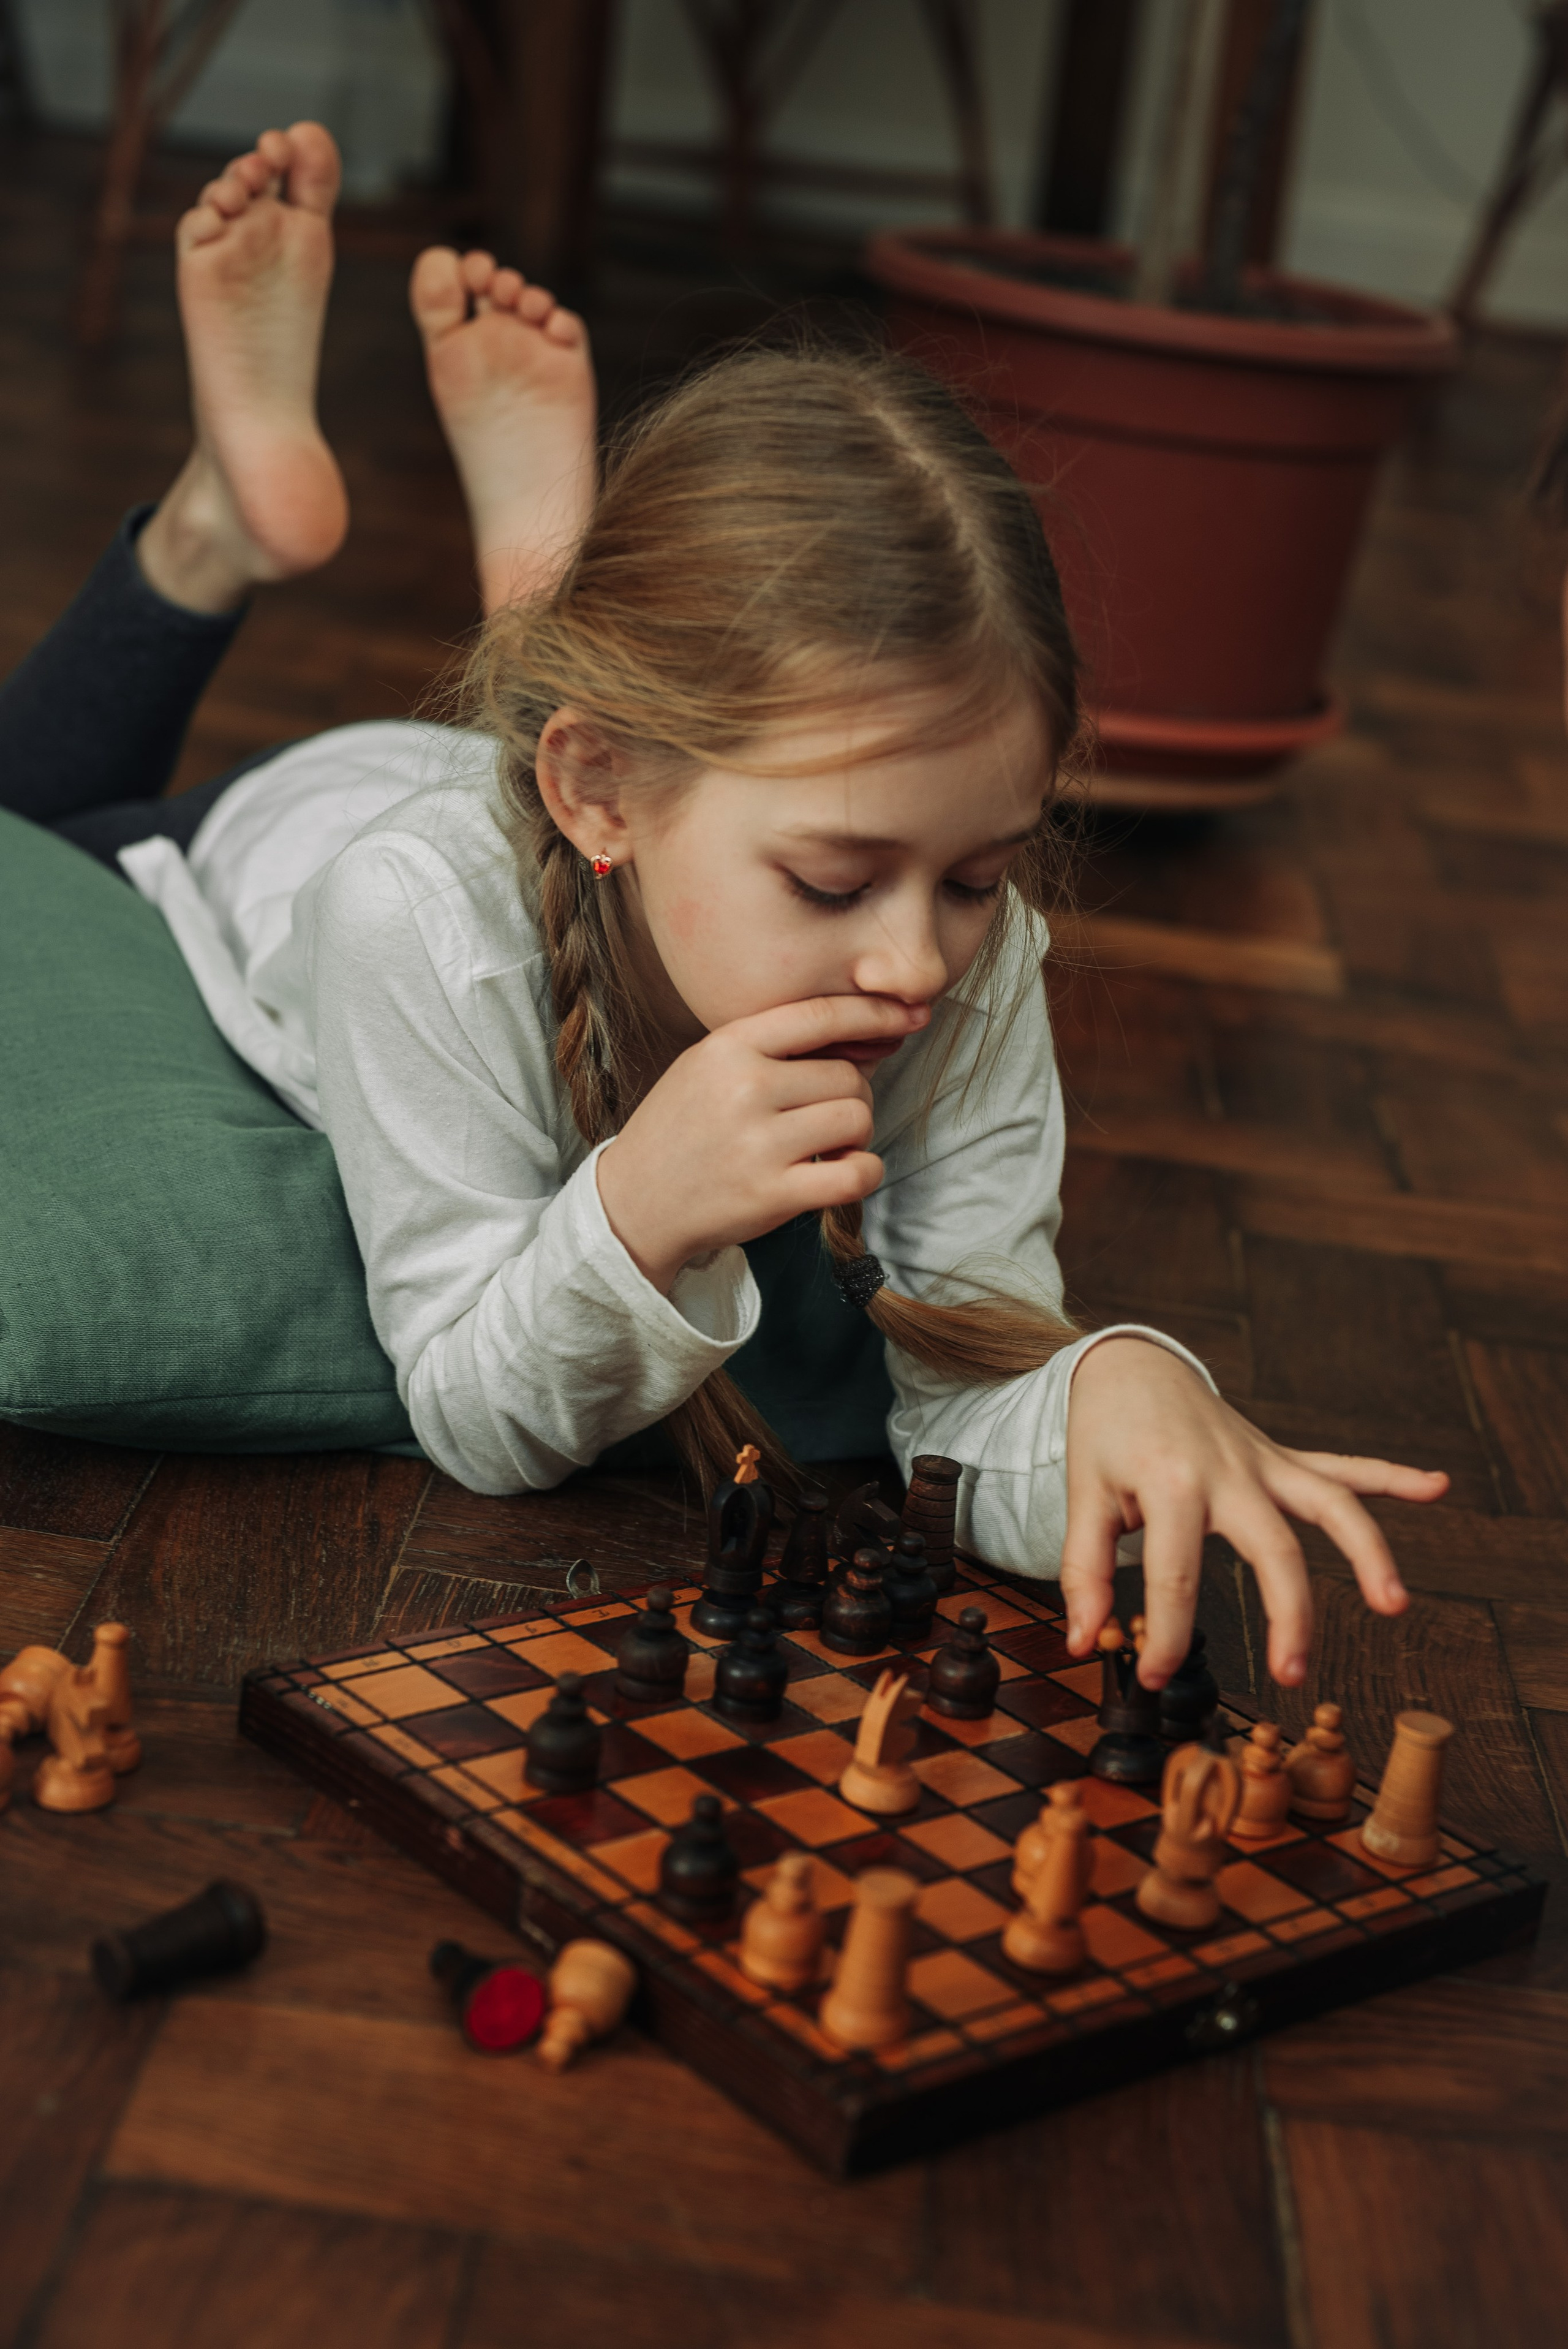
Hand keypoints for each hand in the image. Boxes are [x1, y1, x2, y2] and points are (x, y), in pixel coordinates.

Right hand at [595, 994, 927, 1291]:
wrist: (634, 1200)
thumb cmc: (684, 1128)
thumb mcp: (710, 1065)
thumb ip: (777, 1046)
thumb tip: (871, 1034)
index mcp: (729, 1046)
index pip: (821, 1015)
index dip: (877, 1012)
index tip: (912, 1014)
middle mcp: (745, 1088)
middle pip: (848, 1075)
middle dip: (852, 1095)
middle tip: (825, 1116)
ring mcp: (759, 1143)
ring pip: (857, 1117)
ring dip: (856, 1134)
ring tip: (826, 1144)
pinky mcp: (773, 1194)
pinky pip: (856, 1173)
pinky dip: (863, 1172)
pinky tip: (842, 1171)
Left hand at [1061, 1337, 1449, 1690]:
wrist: (1130, 1365)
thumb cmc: (1106, 1435)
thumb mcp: (1083, 1496)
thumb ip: (1085, 1570)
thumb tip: (1085, 1642)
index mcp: (1173, 1484)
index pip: (1175, 1574)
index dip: (1164, 1634)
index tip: (1153, 1675)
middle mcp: (1230, 1472)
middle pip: (1275, 1548)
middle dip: (1290, 1615)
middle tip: (1293, 1675)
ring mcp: (1264, 1463)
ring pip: (1331, 1505)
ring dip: (1369, 1552)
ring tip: (1394, 1604)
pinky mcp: (1281, 1458)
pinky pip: (1344, 1467)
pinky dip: (1393, 1475)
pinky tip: (1437, 1486)